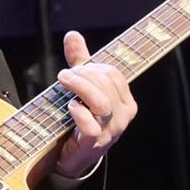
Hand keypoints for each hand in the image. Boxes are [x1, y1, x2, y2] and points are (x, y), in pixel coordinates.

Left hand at [53, 31, 137, 178]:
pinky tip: (70, 106)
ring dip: (79, 87)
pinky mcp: (93, 144)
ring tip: (64, 83)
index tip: (76, 67)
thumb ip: (81, 60)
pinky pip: (90, 126)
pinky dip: (79, 113)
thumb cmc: (81, 117)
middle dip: (83, 74)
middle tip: (65, 75)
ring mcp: (109, 131)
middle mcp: (122, 116)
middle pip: (106, 84)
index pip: (113, 73)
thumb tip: (73, 34)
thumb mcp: (84, 86)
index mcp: (125, 101)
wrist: (74, 155)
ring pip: (100, 102)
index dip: (93, 66)